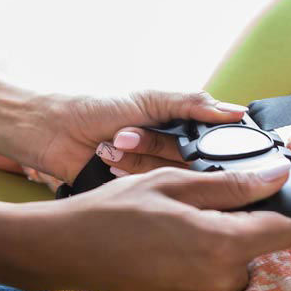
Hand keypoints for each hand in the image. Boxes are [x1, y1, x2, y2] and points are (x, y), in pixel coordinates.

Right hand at [20, 161, 290, 290]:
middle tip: (203, 210)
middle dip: (242, 228)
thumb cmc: (119, 209)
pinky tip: (171, 252)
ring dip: (222, 249)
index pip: (284, 231)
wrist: (69, 249)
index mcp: (223, 243)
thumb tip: (278, 175)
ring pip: (236, 268)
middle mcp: (220, 280)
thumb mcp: (176, 183)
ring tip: (181, 230)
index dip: (279, 211)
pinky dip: (203, 268)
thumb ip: (233, 184)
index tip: (261, 199)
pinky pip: (213, 285)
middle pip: (259, 250)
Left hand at [31, 91, 247, 182]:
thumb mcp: (150, 100)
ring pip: (170, 174)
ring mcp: (156, 172)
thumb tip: (235, 113)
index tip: (193, 140)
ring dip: (139, 156)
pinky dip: (129, 172)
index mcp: (181, 126)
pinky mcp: (139, 190)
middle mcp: (173, 151)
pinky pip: (151, 189)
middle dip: (158, 145)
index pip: (213, 139)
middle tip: (127, 133)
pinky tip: (110, 160)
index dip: (210, 142)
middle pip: (192, 160)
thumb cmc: (98, 108)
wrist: (54, 131)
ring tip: (114, 141)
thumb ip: (193, 105)